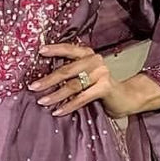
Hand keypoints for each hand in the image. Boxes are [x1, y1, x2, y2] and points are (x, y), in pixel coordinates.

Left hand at [29, 44, 159, 117]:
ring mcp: (101, 73)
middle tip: (32, 87)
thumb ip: (72, 73)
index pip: (69, 48)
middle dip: (48, 79)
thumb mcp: (86, 76)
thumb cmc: (100, 87)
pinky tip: (57, 111)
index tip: (39, 51)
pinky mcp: (104, 87)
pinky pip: (82, 97)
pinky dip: (68, 106)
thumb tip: (44, 79)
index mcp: (88, 54)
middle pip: (67, 70)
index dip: (54, 49)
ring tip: (42, 101)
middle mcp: (94, 60)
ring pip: (72, 85)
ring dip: (55, 95)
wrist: (126, 97)